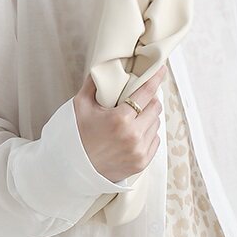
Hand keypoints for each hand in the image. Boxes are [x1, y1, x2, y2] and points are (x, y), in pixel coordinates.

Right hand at [73, 64, 166, 183]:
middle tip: (141, 98)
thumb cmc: (76, 136)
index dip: (155, 79)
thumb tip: (104, 67)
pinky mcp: (142, 162)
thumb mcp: (80, 106)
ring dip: (149, 117)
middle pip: (155, 107)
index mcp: (120, 119)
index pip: (145, 93)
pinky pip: (155, 140)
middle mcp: (133, 136)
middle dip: (150, 100)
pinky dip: (148, 134)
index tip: (161, 69)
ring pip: (156, 124)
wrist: (75, 170)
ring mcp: (139, 150)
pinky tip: (135, 133)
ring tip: (135, 118)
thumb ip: (93, 84)